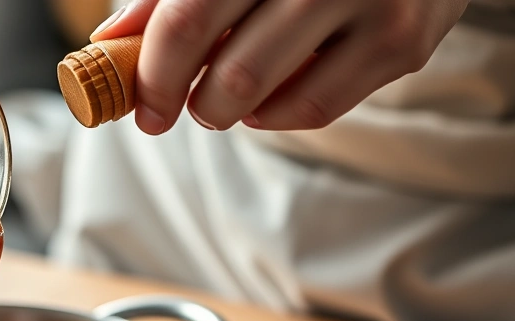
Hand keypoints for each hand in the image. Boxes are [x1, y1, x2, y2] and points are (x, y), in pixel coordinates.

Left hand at [90, 0, 468, 133]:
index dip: (154, 74)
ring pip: (268, 95)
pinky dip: (276, 115)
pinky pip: (316, 109)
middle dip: (193, 104)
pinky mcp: (404, 42)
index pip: (187, 18)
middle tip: (187, 106)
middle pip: (230, 70)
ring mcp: (373, 2)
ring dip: (229, 112)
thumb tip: (110, 41)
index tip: (143, 109)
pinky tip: (270, 98)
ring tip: (225, 98)